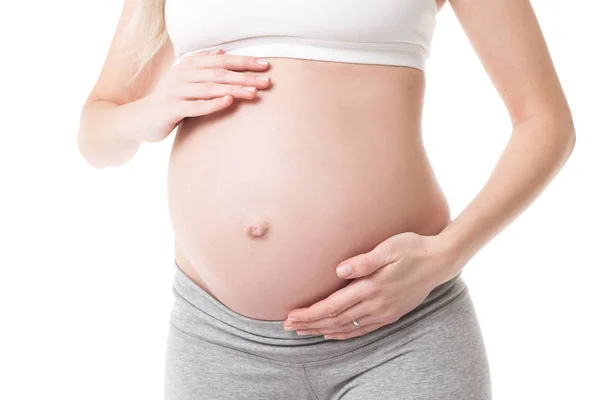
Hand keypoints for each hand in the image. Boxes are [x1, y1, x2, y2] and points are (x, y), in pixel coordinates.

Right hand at [139, 49, 271, 141]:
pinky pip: (196, 106)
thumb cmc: (170, 99)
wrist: (140, 118)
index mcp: (190, 65)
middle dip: (246, 76)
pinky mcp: (173, 109)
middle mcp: (184, 74)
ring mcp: (178, 91)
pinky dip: (214, 103)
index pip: (223, 61)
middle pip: (220, 73)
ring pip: (211, 88)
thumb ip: (202, 64)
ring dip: (234, 90)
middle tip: (267, 81)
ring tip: (254, 93)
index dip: (245, 62)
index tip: (266, 65)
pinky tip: (229, 102)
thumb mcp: (185, 78)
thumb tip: (222, 52)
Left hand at [284, 231, 458, 339]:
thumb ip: (364, 261)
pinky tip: (332, 334)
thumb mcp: (389, 248)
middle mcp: (375, 304)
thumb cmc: (412, 248)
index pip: (332, 306)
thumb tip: (339, 270)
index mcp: (370, 287)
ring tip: (303, 332)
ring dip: (322, 330)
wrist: (439, 261)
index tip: (291, 315)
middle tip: (288, 327)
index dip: (309, 313)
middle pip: (335, 320)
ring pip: (346, 327)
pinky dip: (344, 334)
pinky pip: (362, 330)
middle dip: (310, 324)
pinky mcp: (390, 314)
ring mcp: (383, 312)